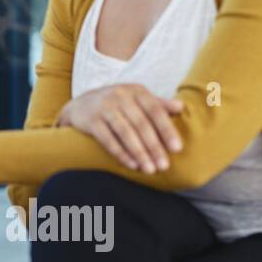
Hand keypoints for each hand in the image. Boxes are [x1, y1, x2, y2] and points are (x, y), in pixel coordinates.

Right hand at [56, 83, 183, 172]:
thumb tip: (181, 106)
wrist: (80, 105)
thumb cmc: (116, 104)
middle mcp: (119, 96)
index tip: (177, 149)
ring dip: (139, 153)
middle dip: (154, 146)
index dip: (167, 130)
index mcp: (136, 91)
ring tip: (150, 169)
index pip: (155, 110)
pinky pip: (108, 139)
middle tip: (164, 166)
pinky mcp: (91, 120)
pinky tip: (132, 165)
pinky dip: (121, 153)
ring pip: (125, 132)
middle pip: (141, 124)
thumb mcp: (136, 99)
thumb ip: (158, 103)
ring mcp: (104, 107)